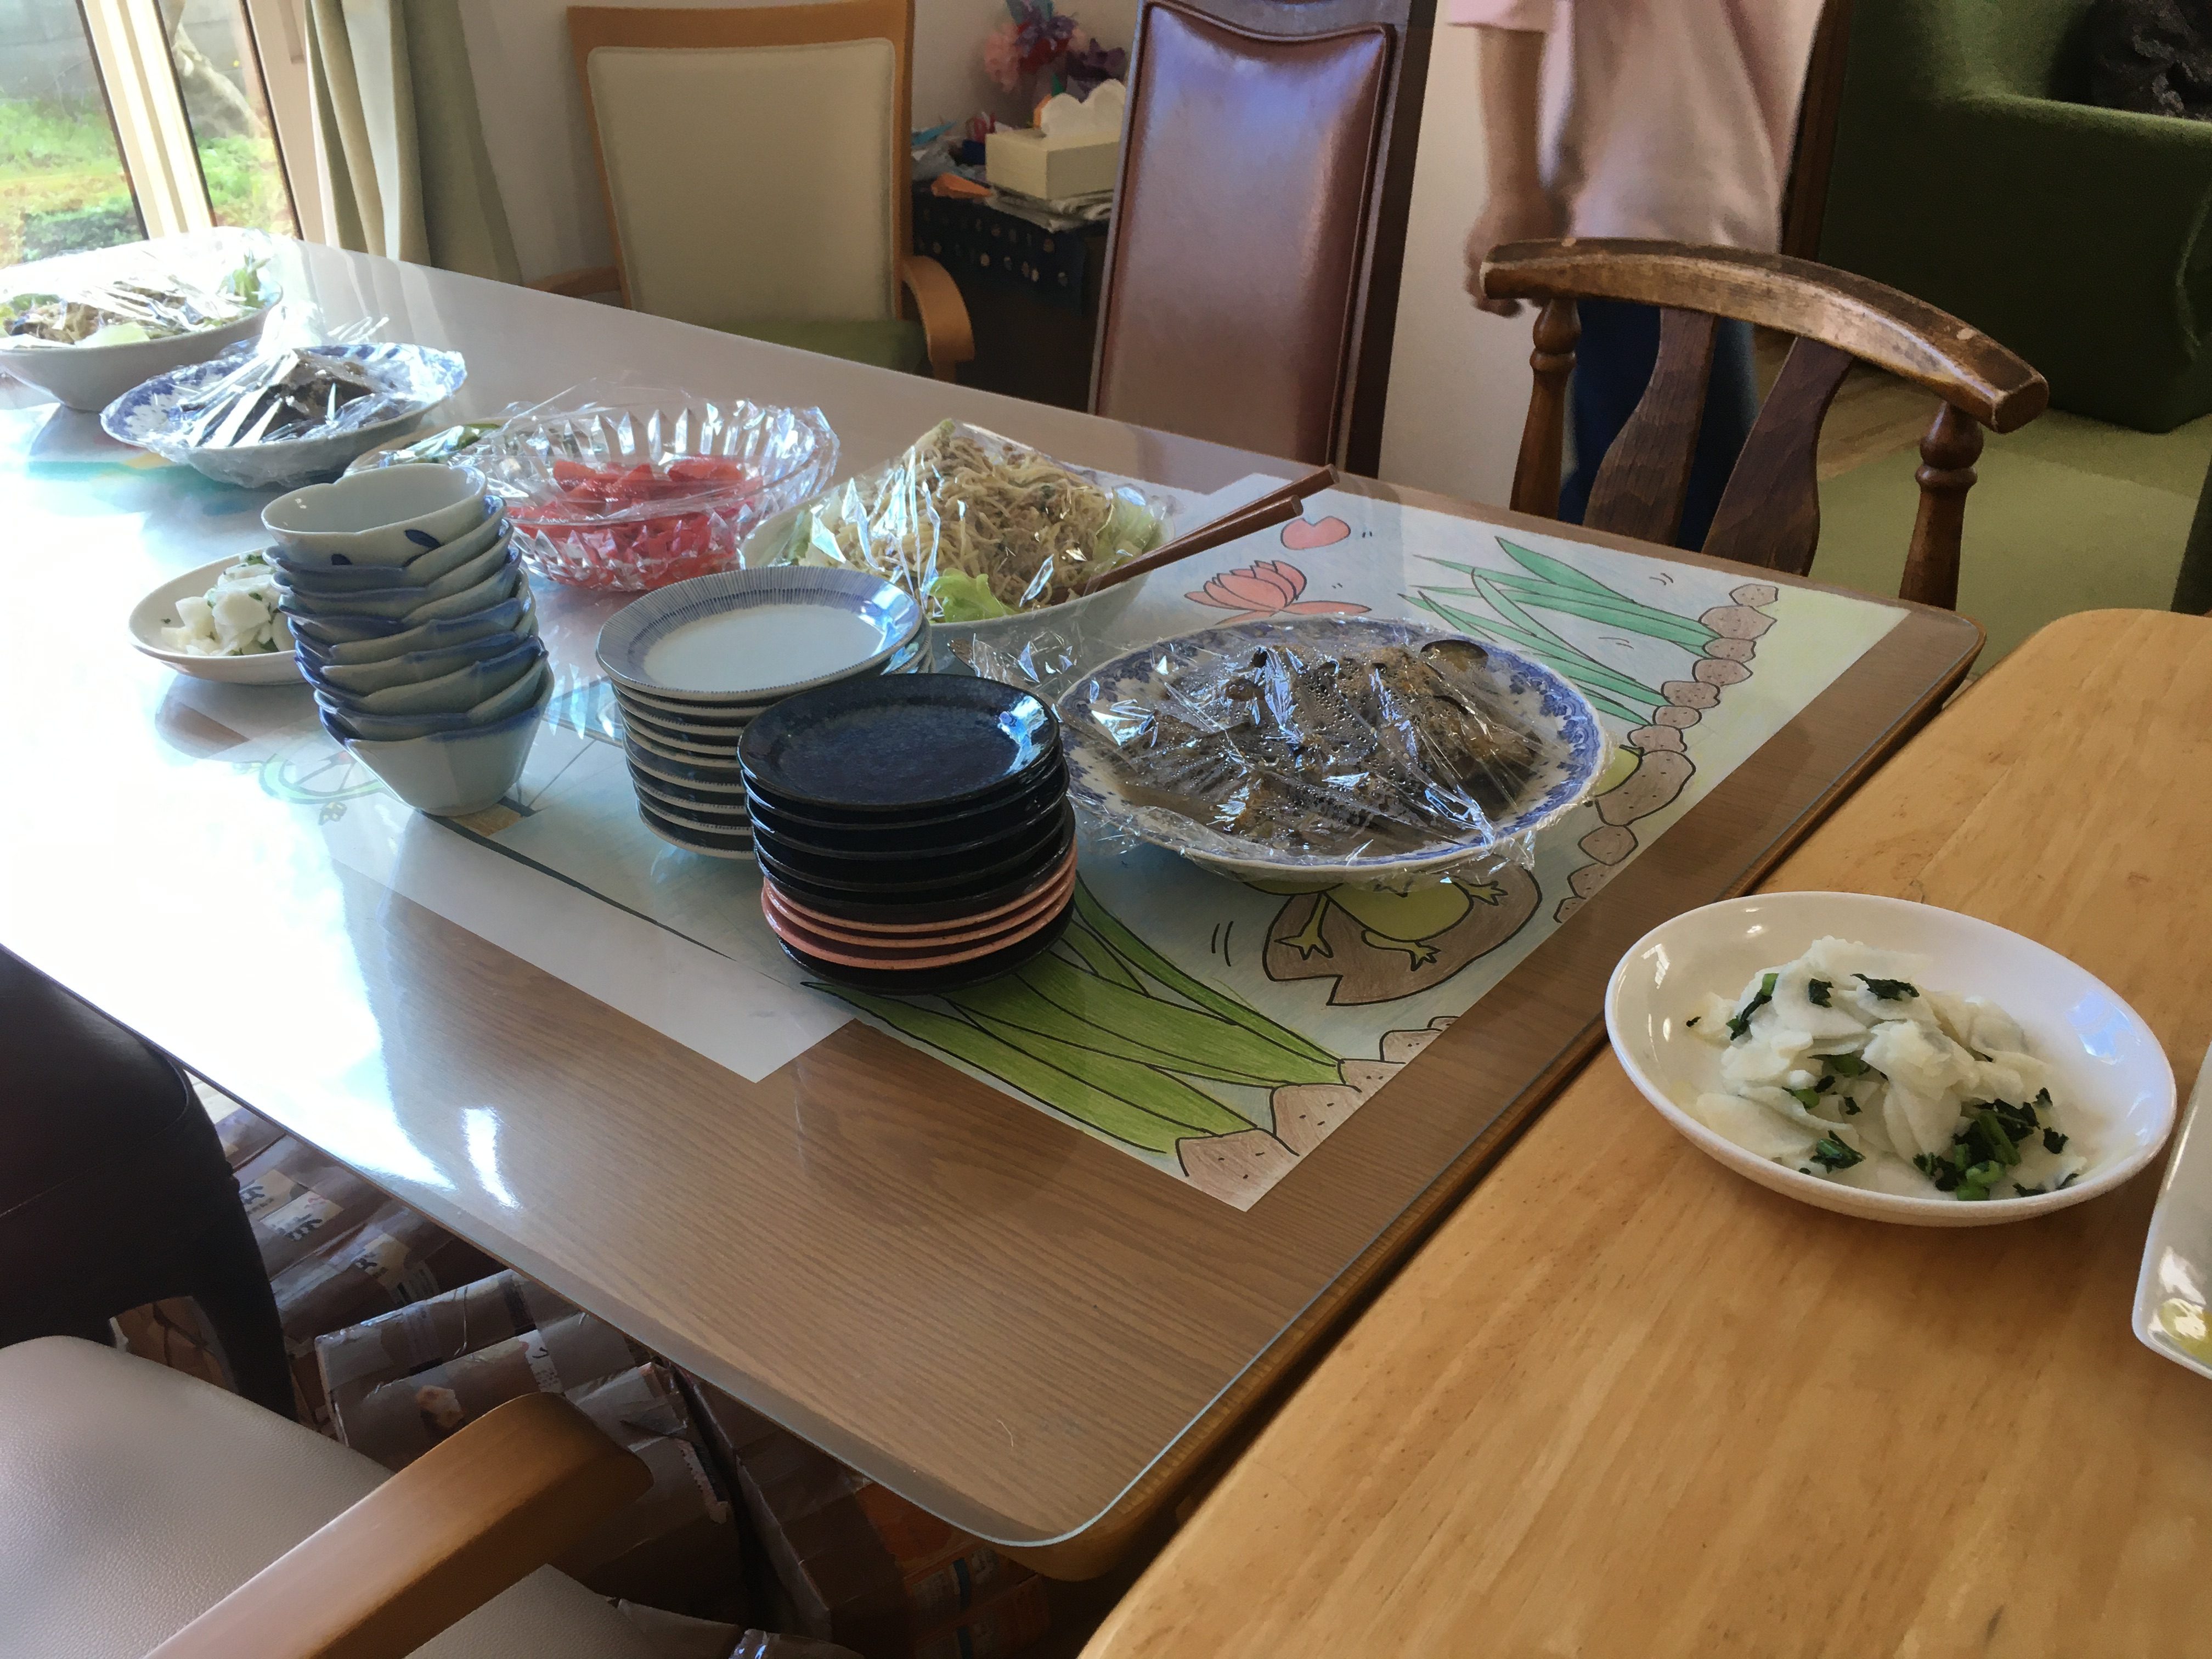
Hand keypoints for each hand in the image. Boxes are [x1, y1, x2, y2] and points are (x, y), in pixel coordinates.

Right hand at [1463, 187, 1557, 316]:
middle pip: (1477, 296)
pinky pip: (1472, 262)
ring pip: (1471, 280)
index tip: (1519, 308)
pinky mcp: (1471, 240)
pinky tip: (1496, 260)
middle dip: (1491, 302)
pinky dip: (1482, 269)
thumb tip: (1541, 300)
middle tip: (1509, 300)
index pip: (1493, 303)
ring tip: (1499, 282)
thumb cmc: (1532, 218)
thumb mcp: (1542, 249)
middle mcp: (1477, 265)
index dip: (1506, 310)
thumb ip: (1539, 278)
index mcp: (1493, 271)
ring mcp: (1471, 252)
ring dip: (1483, 286)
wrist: (1514, 187)